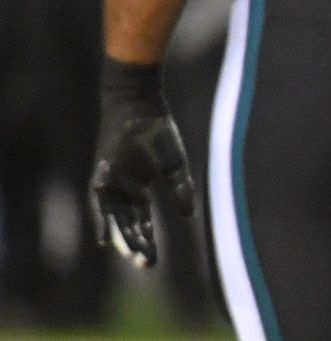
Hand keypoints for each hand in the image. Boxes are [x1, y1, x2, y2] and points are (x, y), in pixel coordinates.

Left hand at [88, 61, 195, 269]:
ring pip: (115, 219)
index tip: (153, 262)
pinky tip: (104, 240)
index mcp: (141, 187)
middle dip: (137, 245)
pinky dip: (101, 222)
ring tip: (133, 255)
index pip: (143, 222)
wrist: (138, 108)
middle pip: (129, 225)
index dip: (148, 241)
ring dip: (123, 238)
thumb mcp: (175, 164)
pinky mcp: (102, 177)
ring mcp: (112, 184)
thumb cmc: (158, 133)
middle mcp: (124, 190)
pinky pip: (99, 205)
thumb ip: (181, 189)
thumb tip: (189, 216)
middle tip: (146, 265)